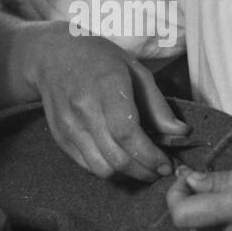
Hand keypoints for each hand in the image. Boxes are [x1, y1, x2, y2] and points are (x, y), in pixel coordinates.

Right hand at [28, 28, 190, 181]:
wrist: (51, 55)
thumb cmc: (97, 58)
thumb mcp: (134, 69)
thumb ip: (157, 104)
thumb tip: (180, 132)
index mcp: (106, 87)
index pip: (128, 134)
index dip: (150, 156)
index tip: (166, 164)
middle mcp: (84, 110)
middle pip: (116, 158)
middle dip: (144, 172)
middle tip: (159, 170)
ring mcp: (69, 126)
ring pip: (102, 169)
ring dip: (127, 175)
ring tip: (141, 167)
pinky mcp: (61, 138)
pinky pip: (87, 166)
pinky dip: (108, 169)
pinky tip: (120, 159)